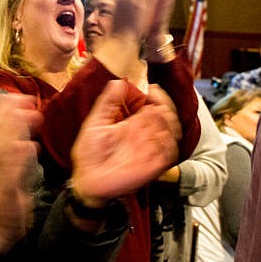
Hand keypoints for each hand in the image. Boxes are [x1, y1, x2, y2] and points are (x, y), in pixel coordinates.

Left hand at [70, 80, 180, 207]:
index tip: (151, 88)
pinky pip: (170, 151)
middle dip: (165, 103)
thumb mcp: (95, 122)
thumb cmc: (89, 153)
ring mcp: (150, 148)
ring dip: (168, 119)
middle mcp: (144, 133)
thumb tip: (118, 82)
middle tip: (155, 97)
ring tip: (156, 112)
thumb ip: (108, 102)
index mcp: (132, 122)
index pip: (153, 104)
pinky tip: (157, 135)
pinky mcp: (154, 164)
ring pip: (172, 130)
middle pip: (167, 114)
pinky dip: (167, 141)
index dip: (157, 95)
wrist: (88, 179)